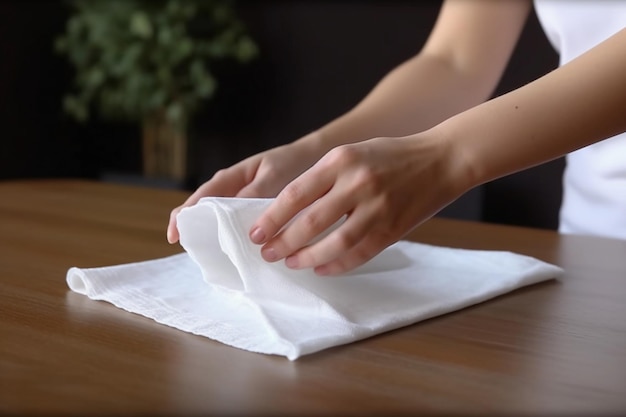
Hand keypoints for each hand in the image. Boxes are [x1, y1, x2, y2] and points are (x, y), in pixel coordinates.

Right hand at [166, 137, 322, 243]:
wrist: (312, 157)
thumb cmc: (291, 163)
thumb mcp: (273, 176)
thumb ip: (254, 193)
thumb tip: (232, 215)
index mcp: (230, 178)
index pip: (199, 198)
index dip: (183, 217)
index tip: (175, 237)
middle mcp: (230, 190)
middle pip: (204, 213)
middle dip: (197, 231)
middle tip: (196, 255)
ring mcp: (240, 202)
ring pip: (220, 222)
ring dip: (216, 237)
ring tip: (215, 259)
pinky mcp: (254, 212)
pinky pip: (238, 225)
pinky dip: (236, 237)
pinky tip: (241, 254)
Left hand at [249, 132, 470, 274]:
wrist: (443, 160)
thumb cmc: (391, 156)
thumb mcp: (352, 153)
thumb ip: (323, 177)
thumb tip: (288, 211)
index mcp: (341, 160)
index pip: (295, 194)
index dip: (271, 218)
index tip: (255, 233)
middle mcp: (358, 183)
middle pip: (310, 222)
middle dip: (282, 242)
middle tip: (267, 253)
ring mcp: (378, 208)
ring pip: (334, 244)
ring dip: (307, 257)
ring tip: (291, 263)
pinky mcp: (393, 229)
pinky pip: (358, 254)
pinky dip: (336, 265)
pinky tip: (321, 268)